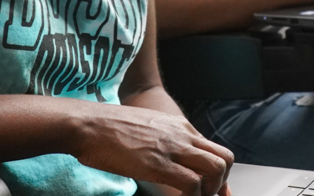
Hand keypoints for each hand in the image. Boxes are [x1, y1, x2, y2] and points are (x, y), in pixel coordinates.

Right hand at [69, 102, 232, 194]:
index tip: (215, 191)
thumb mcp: (146, 126)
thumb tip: (166, 157)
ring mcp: (172, 148)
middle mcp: (182, 134)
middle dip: (221, 183)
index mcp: (180, 126)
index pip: (215, 149)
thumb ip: (163, 139)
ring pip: (216, 170)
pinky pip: (192, 184)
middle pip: (225, 159)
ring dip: (210, 191)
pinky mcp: (158, 164)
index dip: (219, 174)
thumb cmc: (109, 128)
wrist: (88, 123)